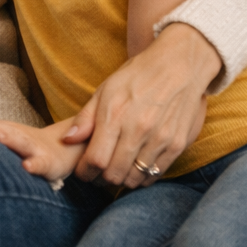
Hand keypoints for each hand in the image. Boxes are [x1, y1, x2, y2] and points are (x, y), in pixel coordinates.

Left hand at [0, 117, 83, 186]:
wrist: (61, 150)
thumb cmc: (25, 145)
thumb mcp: (5, 135)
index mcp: (7, 131)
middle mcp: (19, 137)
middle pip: (4, 130)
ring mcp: (34, 149)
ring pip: (21, 142)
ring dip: (10, 138)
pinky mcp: (48, 163)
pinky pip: (41, 164)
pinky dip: (35, 164)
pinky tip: (27, 166)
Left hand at [62, 23, 218, 187]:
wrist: (178, 66)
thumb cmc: (137, 76)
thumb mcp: (104, 90)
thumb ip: (85, 118)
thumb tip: (67, 140)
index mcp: (115, 116)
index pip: (95, 160)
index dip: (85, 172)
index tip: (84, 171)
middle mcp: (138, 130)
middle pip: (114, 174)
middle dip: (101, 179)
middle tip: (98, 174)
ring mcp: (160, 139)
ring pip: (135, 178)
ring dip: (122, 180)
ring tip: (116, 171)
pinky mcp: (177, 144)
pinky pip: (156, 174)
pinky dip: (143, 177)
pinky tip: (136, 167)